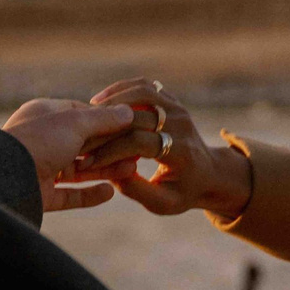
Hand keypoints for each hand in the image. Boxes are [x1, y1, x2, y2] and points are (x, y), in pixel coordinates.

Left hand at [0, 98, 135, 212]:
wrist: (7, 177)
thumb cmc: (39, 141)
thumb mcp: (75, 122)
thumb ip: (103, 119)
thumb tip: (128, 112)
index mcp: (45, 116)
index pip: (82, 114)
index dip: (107, 120)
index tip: (130, 126)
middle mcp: (42, 141)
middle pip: (83, 143)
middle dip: (110, 147)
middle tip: (136, 151)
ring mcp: (41, 168)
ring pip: (79, 169)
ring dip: (105, 170)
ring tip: (130, 170)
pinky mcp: (42, 195)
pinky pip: (70, 195)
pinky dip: (89, 194)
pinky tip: (110, 192)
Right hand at [77, 79, 252, 218]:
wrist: (208, 174)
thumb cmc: (182, 192)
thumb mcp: (163, 203)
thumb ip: (137, 190)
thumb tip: (111, 173)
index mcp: (180, 152)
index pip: (138, 142)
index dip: (109, 152)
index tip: (87, 162)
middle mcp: (181, 125)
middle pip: (138, 114)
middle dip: (106, 125)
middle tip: (80, 134)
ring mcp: (178, 109)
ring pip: (143, 90)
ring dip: (114, 96)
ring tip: (90, 109)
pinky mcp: (172, 101)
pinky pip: (146, 86)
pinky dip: (123, 88)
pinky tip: (103, 100)